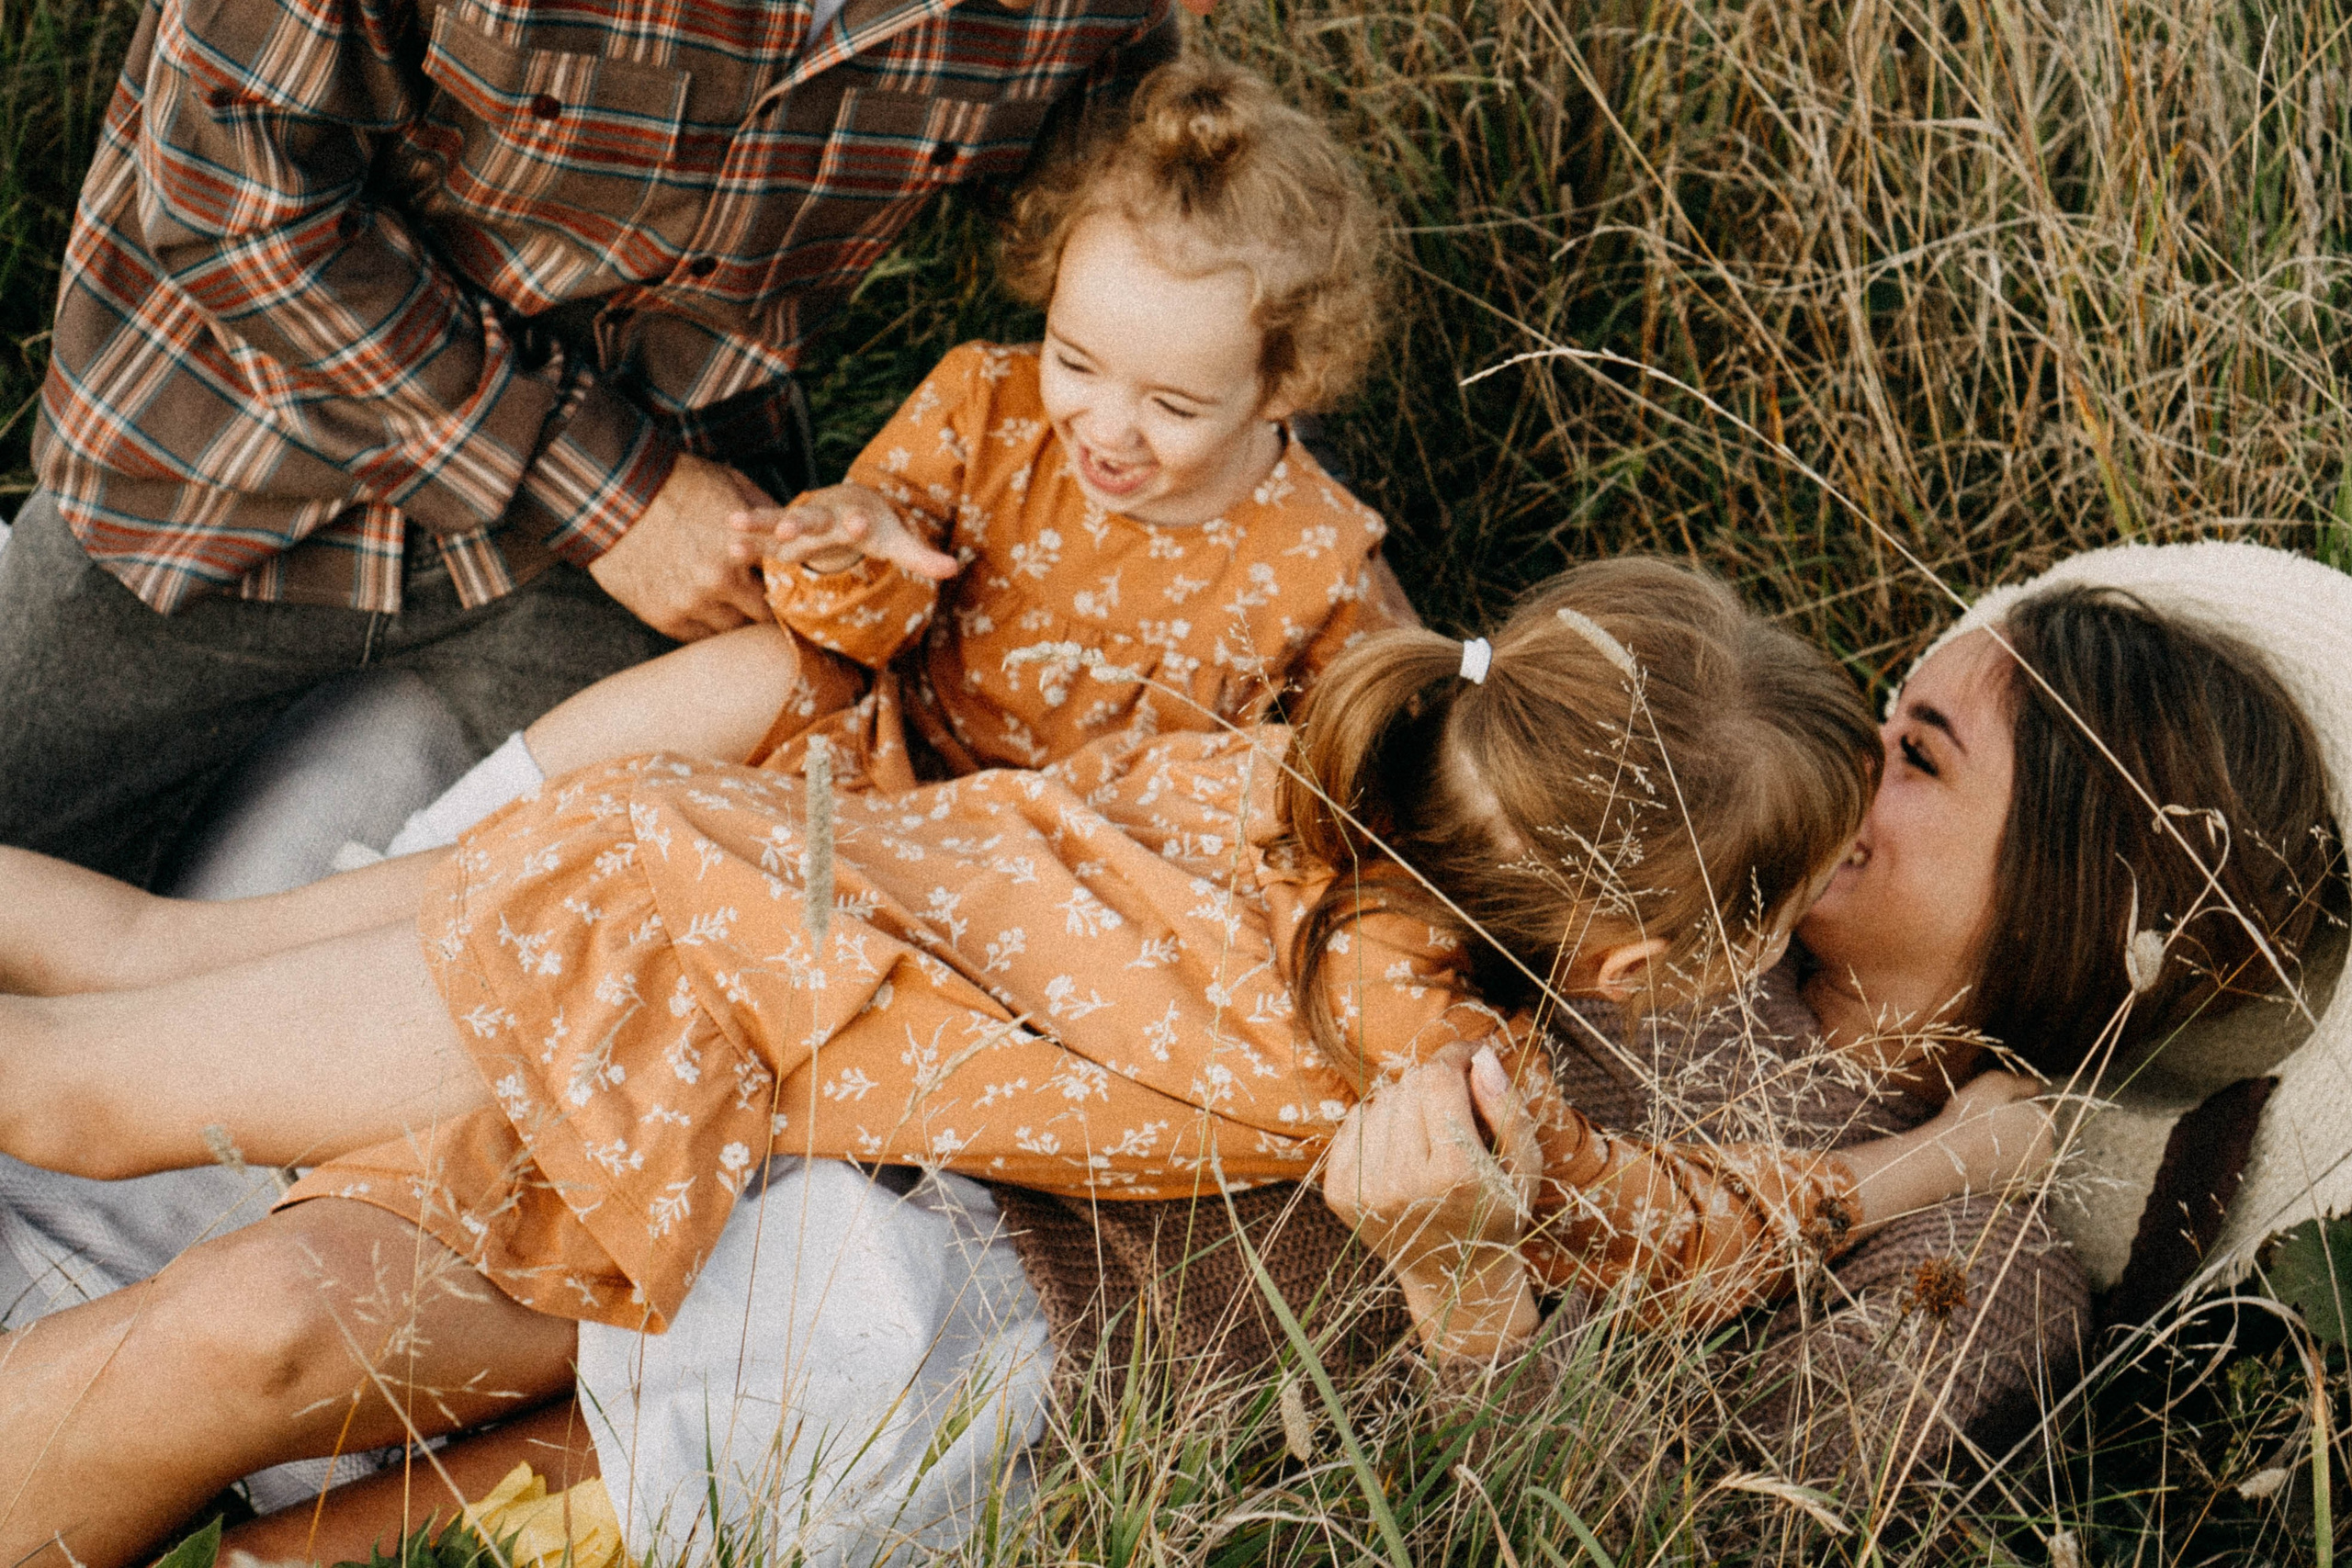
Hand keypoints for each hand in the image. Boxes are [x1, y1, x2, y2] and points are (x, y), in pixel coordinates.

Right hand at [589, 454, 775, 639]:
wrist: (614, 494)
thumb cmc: (676, 483)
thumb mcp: (732, 485)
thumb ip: (769, 515)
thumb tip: (794, 534)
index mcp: (743, 549)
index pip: (786, 583)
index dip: (790, 584)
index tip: (790, 584)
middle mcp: (719, 582)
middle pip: (762, 615)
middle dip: (766, 607)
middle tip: (765, 600)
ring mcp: (690, 603)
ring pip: (732, 630)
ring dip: (736, 619)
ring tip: (734, 605)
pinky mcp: (663, 616)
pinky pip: (698, 636)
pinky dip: (707, 626)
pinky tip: (707, 609)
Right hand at [726, 483, 959, 580]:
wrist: (847, 501)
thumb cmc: (874, 525)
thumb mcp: (896, 541)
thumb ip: (922, 556)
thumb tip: (956, 567)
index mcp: (854, 517)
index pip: (858, 521)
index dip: (859, 522)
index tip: (859, 522)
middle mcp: (825, 517)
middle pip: (813, 519)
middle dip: (803, 522)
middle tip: (792, 525)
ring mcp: (800, 524)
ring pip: (778, 521)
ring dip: (760, 523)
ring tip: (735, 522)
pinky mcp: (782, 536)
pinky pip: (761, 538)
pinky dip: (746, 539)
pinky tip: (727, 541)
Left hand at [1321, 1043, 1543, 1359]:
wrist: (1452, 1277)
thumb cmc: (1496, 1213)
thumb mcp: (1525, 1165)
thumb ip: (1508, 1108)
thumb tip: (1480, 1057)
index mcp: (1456, 1175)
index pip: (1439, 1081)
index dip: (1455, 1057)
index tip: (1469, 1055)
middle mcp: (1403, 1184)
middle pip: (1409, 1087)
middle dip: (1435, 1085)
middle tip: (1455, 1107)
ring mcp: (1364, 1190)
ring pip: (1380, 1101)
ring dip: (1407, 1106)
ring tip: (1430, 1137)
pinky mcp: (1338, 1194)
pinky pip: (1354, 1122)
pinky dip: (1378, 1124)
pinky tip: (1402, 1150)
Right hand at [1927, 1068, 2056, 1191]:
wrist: (1947, 1158)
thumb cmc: (1969, 1117)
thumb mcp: (1993, 1083)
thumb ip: (2021, 1082)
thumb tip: (2037, 1088)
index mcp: (2044, 1121)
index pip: (2041, 1108)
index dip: (2019, 1104)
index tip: (1996, 1107)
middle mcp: (2047, 1148)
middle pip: (2037, 1131)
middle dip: (2021, 1126)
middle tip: (1989, 1124)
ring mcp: (2034, 1172)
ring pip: (2028, 1153)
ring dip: (2014, 1147)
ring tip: (1985, 1143)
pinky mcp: (2019, 1190)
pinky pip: (2017, 1174)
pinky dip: (2007, 1168)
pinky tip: (1986, 1161)